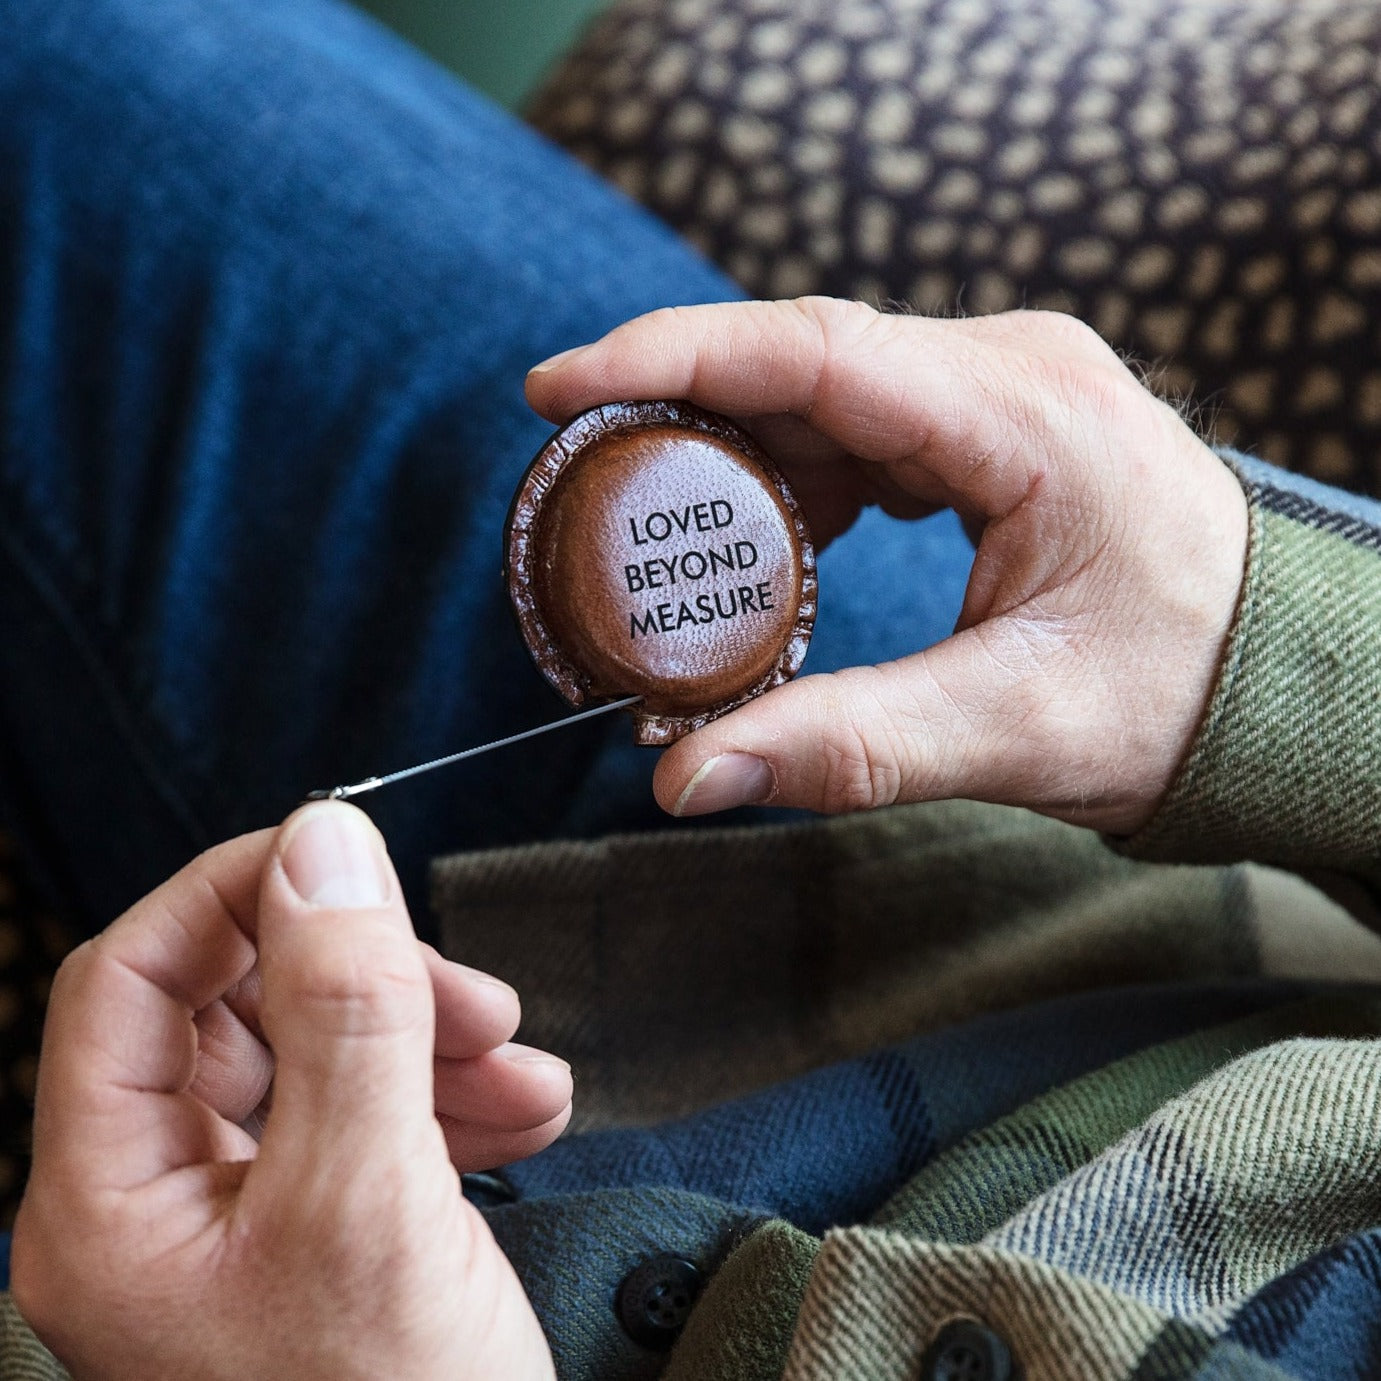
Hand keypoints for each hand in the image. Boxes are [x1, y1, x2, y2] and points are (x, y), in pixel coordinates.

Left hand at [12, 803, 568, 1379]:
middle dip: (367, 986)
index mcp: (106, 1206)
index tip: (343, 859)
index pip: (130, 978)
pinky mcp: (314, 1244)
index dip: (235, 895)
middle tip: (470, 998)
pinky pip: (365, 1126)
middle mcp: (153, 1211)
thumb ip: (345, 1009)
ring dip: (428, 1044)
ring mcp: (236, 1231)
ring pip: (317, 1065)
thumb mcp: (374, 1201)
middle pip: (238, 1015)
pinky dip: (447, 1103)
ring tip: (523, 1075)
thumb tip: (322, 844)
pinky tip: (523, 1118)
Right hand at [527, 298, 1248, 834]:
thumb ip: (850, 747)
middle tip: (577, 481)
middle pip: (801, 364)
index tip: (556, 385)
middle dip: (677, 414)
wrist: (1274, 680)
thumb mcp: (1016, 726)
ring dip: (731, 458)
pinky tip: (754, 543)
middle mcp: (1009, 373)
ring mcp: (999, 395)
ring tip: (650, 528)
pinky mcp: (987, 433)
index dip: (671, 359)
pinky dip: (789, 483)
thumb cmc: (1181, 693)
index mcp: (1026, 412)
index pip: (814, 352)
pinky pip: (857, 432)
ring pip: (821, 398)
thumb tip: (687, 780)